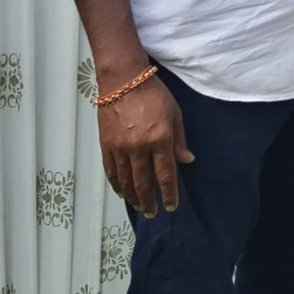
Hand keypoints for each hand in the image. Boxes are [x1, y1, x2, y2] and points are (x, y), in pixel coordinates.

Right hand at [96, 70, 193, 217]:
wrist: (123, 80)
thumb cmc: (153, 94)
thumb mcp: (175, 114)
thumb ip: (180, 140)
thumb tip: (187, 161)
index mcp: (160, 139)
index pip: (165, 175)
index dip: (169, 194)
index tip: (171, 207)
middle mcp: (139, 147)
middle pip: (143, 183)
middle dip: (150, 201)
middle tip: (153, 213)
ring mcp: (120, 147)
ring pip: (125, 180)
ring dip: (133, 197)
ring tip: (139, 206)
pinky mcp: (106, 145)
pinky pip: (111, 171)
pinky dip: (117, 184)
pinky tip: (122, 192)